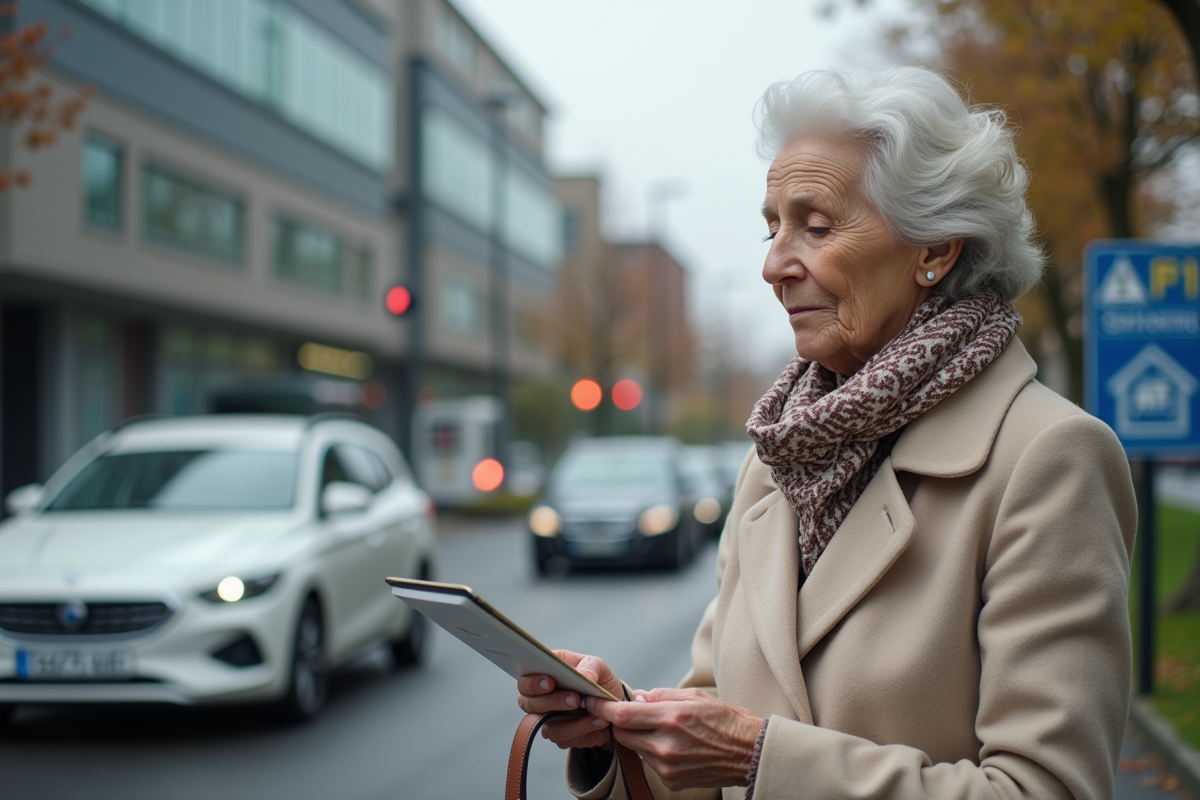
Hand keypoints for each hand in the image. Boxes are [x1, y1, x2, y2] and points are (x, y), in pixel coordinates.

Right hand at [516, 650, 622, 749]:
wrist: (613, 706)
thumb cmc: (598, 681)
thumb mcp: (598, 666)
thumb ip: (590, 666)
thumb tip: (584, 675)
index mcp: (544, 674)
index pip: (525, 680)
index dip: (533, 682)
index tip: (550, 682)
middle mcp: (541, 697)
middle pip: (528, 704)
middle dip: (552, 701)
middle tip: (575, 699)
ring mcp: (548, 718)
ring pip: (547, 726)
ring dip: (573, 722)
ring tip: (594, 713)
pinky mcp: (560, 735)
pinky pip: (563, 739)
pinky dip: (582, 731)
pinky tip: (597, 722)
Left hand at [584, 688, 762, 790]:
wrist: (750, 753)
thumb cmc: (725, 720)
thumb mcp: (694, 697)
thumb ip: (660, 696)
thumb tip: (637, 698)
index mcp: (672, 718)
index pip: (623, 715)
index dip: (602, 707)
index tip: (591, 700)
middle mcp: (666, 745)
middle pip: (623, 734)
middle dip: (621, 722)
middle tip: (628, 713)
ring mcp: (668, 767)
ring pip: (635, 749)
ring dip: (639, 738)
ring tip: (661, 729)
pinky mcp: (672, 781)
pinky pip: (650, 763)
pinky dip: (653, 752)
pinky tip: (672, 745)